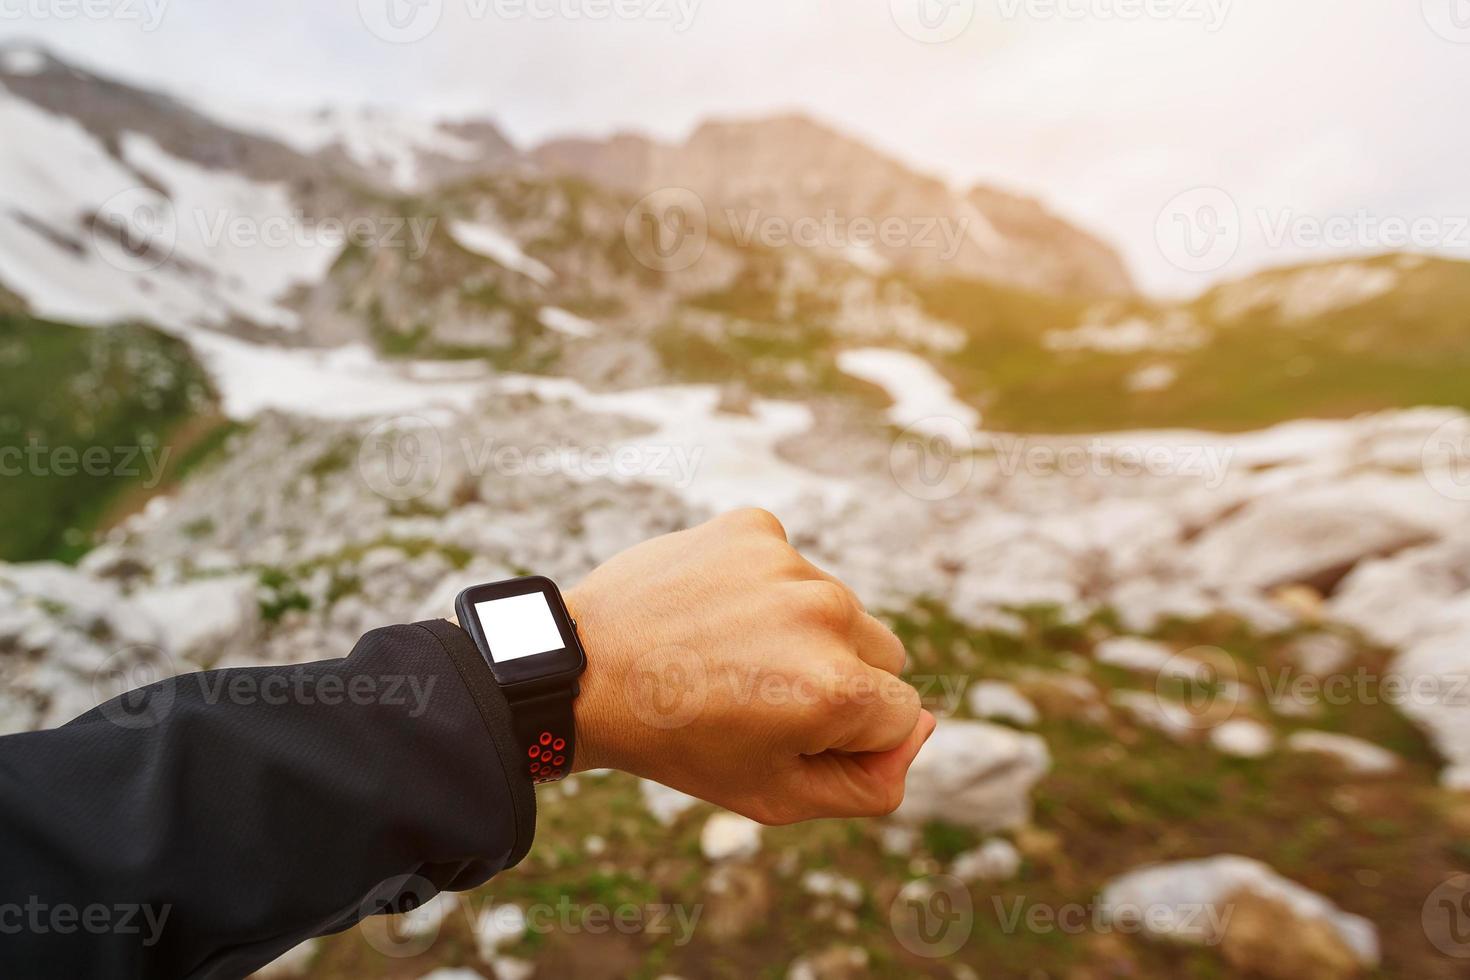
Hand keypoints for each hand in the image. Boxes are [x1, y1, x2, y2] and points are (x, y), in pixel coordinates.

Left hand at [564, 508, 934, 824]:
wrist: (585, 671)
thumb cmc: (681, 743)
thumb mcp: (776, 797)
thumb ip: (870, 783)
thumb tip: (923, 726)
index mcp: (839, 690)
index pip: (904, 715)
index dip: (852, 737)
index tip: (790, 734)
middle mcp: (826, 615)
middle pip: (884, 654)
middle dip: (842, 679)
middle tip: (764, 694)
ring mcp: (789, 563)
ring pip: (839, 607)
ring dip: (804, 631)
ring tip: (732, 652)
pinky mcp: (754, 527)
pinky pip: (792, 565)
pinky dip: (765, 587)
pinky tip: (716, 611)